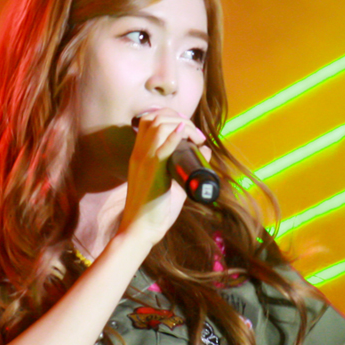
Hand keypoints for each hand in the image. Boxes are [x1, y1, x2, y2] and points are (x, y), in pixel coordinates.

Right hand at [117, 108, 206, 247]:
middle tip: (195, 132)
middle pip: (154, 118)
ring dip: (182, 125)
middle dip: (178, 117)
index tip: (187, 126)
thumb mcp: (170, 183)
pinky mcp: (151, 171)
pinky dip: (175, 136)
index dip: (169, 115)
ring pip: (159, 127)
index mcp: (139, 155)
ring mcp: (143, 161)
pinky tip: (185, 132)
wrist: (140, 229)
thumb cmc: (153, 210)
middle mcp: (139, 154)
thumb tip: (205, 150)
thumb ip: (184, 167)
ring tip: (197, 137)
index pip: (147, 120)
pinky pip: (161, 147)